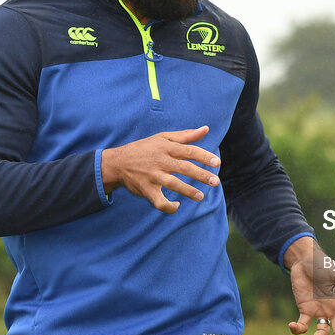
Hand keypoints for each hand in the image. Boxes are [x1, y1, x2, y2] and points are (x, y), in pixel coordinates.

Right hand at [100, 127, 219, 212]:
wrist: (118, 162)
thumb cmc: (145, 148)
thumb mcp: (163, 138)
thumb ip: (186, 135)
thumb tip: (206, 129)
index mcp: (166, 147)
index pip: (189, 151)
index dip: (204, 156)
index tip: (217, 162)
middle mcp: (161, 161)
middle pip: (184, 168)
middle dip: (201, 175)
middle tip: (215, 182)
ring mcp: (153, 175)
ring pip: (173, 184)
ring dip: (188, 191)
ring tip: (201, 196)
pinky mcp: (146, 189)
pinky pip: (159, 201)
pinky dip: (168, 206)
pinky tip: (176, 205)